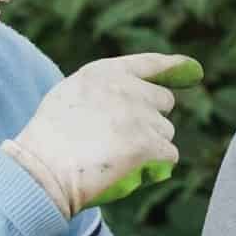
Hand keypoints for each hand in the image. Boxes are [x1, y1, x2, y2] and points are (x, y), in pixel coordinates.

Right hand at [1, 53, 186, 217]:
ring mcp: (141, 116)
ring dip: (149, 147)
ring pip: (166, 133)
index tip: (193, 69)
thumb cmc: (49, 141)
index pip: (150, 64)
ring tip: (114, 157)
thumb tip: (142, 96)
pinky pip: (169, 157)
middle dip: (150, 120)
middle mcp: (128, 88)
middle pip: (164, 102)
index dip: (174, 66)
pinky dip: (154, 167)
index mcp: (106, 72)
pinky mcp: (149, 145)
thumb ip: (106, 89)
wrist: (42, 172)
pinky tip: (126, 170)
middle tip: (120, 140)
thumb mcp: (70, 96)